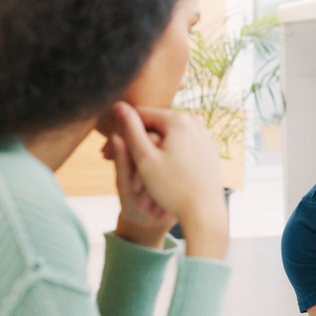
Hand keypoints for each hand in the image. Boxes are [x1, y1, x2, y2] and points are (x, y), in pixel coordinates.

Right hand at [108, 102, 228, 257]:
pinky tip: (159, 170)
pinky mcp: (209, 147)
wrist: (205, 211)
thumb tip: (118, 105)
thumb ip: (131, 130)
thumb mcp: (145, 158)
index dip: (122, 131)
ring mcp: (204, 133)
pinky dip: (169, 152)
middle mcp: (195, 120)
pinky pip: (182, 143)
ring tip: (136, 169)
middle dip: (137, 139)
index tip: (107, 153)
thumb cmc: (172, 188)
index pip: (140, 115)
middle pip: (156, 124)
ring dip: (152, 146)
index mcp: (178, 119)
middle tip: (114, 161)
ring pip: (168, 134)